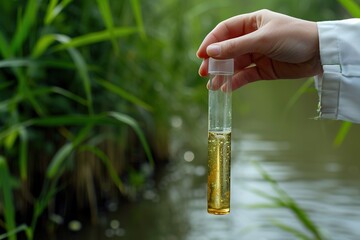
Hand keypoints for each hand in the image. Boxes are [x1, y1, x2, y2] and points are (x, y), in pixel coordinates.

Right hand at [197, 9, 322, 89]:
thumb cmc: (294, 37)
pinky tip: (226, 89)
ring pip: (234, 65)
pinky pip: (245, 76)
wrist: (320, 54)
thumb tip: (210, 52)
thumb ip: (235, 47)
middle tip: (204, 72)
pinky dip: (235, 82)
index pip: (225, 31)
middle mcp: (252, 38)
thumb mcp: (262, 40)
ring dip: (223, 75)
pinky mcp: (263, 70)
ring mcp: (257, 55)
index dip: (211, 42)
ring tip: (212, 85)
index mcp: (252, 23)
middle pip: (227, 49)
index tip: (200, 55)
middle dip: (215, 61)